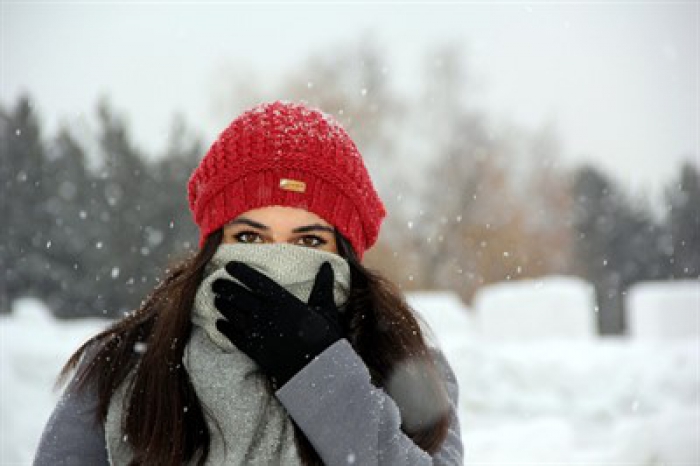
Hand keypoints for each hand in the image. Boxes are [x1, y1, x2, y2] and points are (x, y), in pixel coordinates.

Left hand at [212, 261, 342, 387]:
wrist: (316, 371)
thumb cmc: (323, 338)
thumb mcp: (325, 308)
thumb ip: (323, 286)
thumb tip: (327, 265)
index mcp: (283, 301)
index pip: (256, 281)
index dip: (241, 272)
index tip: (230, 266)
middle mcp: (266, 314)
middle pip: (238, 296)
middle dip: (225, 288)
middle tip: (216, 282)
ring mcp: (258, 332)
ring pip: (233, 315)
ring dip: (222, 306)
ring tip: (216, 299)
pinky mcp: (254, 350)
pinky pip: (234, 336)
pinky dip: (225, 328)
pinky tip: (219, 324)